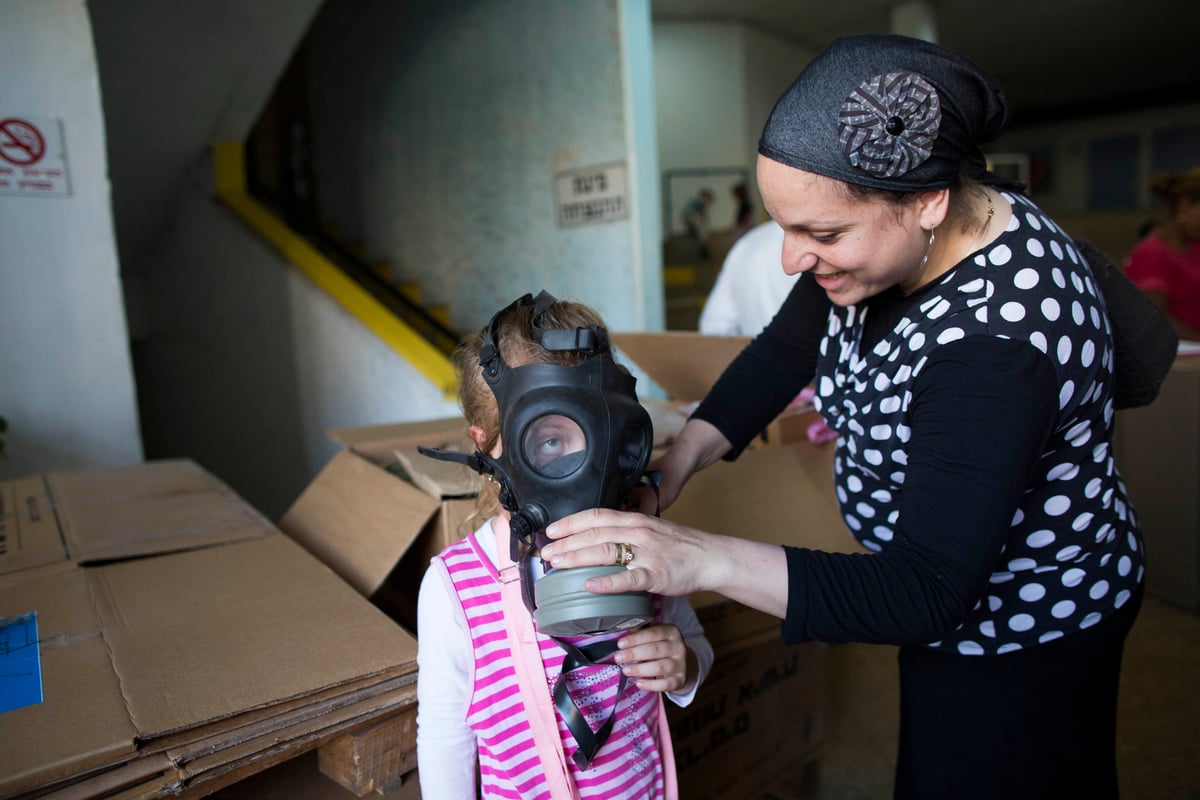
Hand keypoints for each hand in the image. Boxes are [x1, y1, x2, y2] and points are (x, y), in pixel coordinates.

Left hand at [543, 507, 790, 618]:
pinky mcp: (656, 575)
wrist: (710, 557)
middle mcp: (638, 532)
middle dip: (567, 543)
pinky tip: (590, 586)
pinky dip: (607, 582)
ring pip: (605, 552)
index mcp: (635, 520)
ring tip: (558, 564)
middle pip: (595, 533)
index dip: (571, 522)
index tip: (551, 530)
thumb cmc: (679, 546)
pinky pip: (628, 578)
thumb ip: (626, 531)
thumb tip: (598, 537)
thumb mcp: (651, 529)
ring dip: (577, 558)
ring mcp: (647, 553)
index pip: (596, 516)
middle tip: (546, 553)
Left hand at [614, 624, 693, 693]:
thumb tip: (621, 630)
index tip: (620, 644)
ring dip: (640, 669)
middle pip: (655, 650)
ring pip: (660, 667)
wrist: (682, 664)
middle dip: (634, 654)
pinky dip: (651, 685)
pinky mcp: (680, 680)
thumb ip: (641, 633)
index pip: (653, 633)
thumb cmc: (662, 648)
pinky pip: (665, 684)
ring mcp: (680, 664)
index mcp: (671, 632)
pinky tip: (639, 683)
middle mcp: (678, 647)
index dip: (636, 639)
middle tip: (618, 658)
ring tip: (626, 670)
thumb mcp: (655, 637)